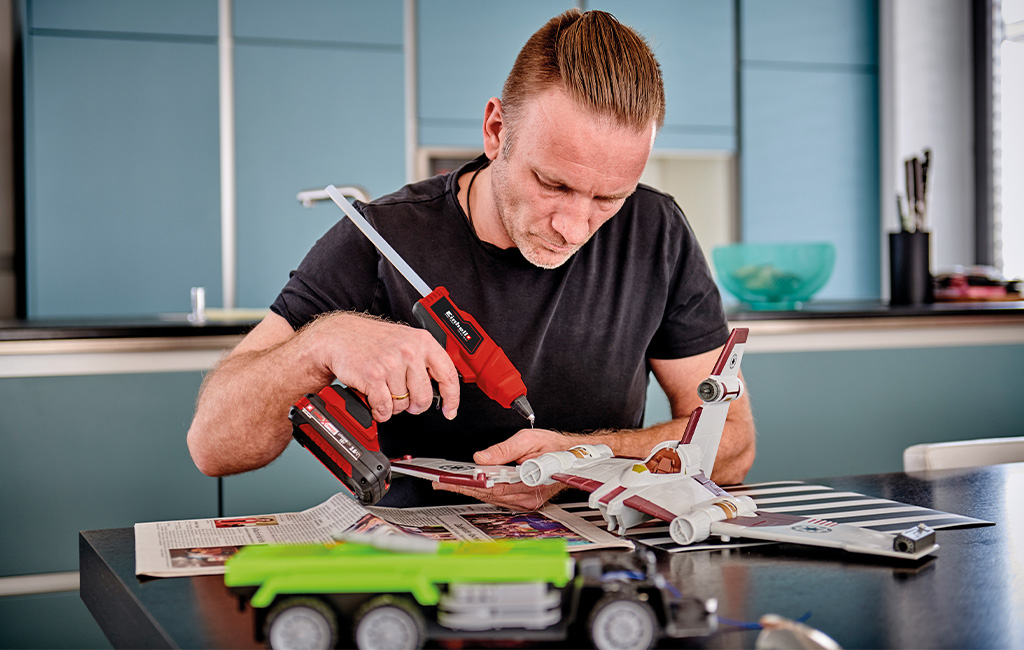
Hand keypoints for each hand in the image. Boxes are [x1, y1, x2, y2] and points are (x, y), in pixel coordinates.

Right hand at [303, 312, 460, 422]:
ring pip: (402, 405)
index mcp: (422, 341)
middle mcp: (409, 351)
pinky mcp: (373, 377)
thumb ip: (424, 360)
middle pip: (423, 397)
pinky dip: (379, 411)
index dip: (452, 397)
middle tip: (404, 399)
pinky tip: (374, 400)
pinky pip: (384, 409)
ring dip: (392, 405)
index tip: (450, 410)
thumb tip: (441, 387)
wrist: (339, 336)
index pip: (448, 374)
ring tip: (383, 390)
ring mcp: (391, 364)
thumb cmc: (372, 341)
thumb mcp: (405, 340)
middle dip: (414, 405)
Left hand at [432, 428, 576, 509]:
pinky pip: (500, 498)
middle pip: (488, 494)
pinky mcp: (525, 501)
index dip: (468, 484)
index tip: (450, 480)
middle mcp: (527, 497)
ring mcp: (526, 501)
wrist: (575, 457)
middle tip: (441, 482)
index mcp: (529, 482)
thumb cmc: (556, 447)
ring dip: (471, 491)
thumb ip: (503, 449)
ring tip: (450, 483)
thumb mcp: (528, 439)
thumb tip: (481, 457)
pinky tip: (472, 486)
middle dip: (463, 488)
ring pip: (492, 498)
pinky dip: (484, 492)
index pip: (491, 486)